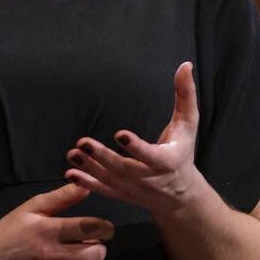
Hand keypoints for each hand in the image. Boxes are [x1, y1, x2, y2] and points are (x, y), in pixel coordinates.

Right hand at [0, 183, 113, 259]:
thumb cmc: (9, 231)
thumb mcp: (31, 207)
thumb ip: (61, 197)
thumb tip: (86, 185)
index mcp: (47, 230)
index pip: (90, 228)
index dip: (105, 228)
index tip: (105, 229)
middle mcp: (48, 255)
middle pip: (93, 255)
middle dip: (100, 249)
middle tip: (93, 246)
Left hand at [65, 62, 202, 217]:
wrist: (179, 194)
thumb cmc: (183, 151)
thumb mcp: (188, 123)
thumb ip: (185, 94)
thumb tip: (185, 65)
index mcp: (167, 161)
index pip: (151, 155)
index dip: (136, 147)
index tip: (119, 134)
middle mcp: (150, 178)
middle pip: (124, 169)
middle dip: (103, 156)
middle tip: (83, 142)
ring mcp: (134, 189)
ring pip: (110, 179)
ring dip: (90, 166)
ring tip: (73, 152)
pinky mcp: (122, 194)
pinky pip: (103, 189)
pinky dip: (87, 183)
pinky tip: (71, 172)